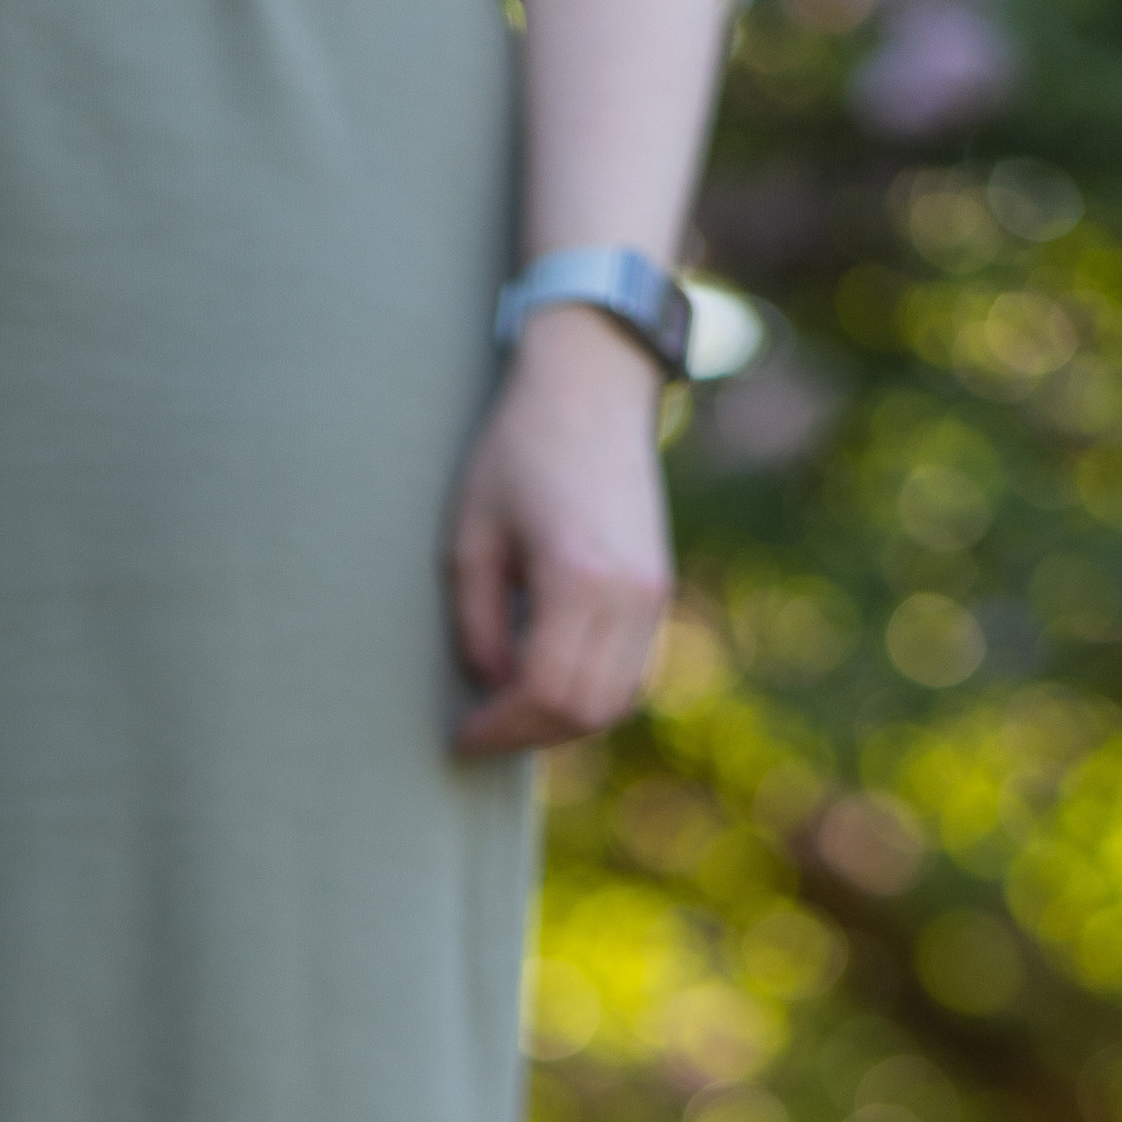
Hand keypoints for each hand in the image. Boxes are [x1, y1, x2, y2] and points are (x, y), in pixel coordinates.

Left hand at [446, 307, 670, 754]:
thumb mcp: (470, 534)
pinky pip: (633, 673)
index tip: (461, 736)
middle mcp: (629, 594)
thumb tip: (491, 684)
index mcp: (578, 577)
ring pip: (616, 701)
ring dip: (562, 722)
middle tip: (481, 734)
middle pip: (584, 709)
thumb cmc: (518, 448)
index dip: (499, 727)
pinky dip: (593, 695)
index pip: (543, 690)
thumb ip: (476, 621)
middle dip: (527, 734)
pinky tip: (549, 687)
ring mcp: (654, 593)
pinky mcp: (659, 588)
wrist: (592, 385)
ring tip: (512, 715)